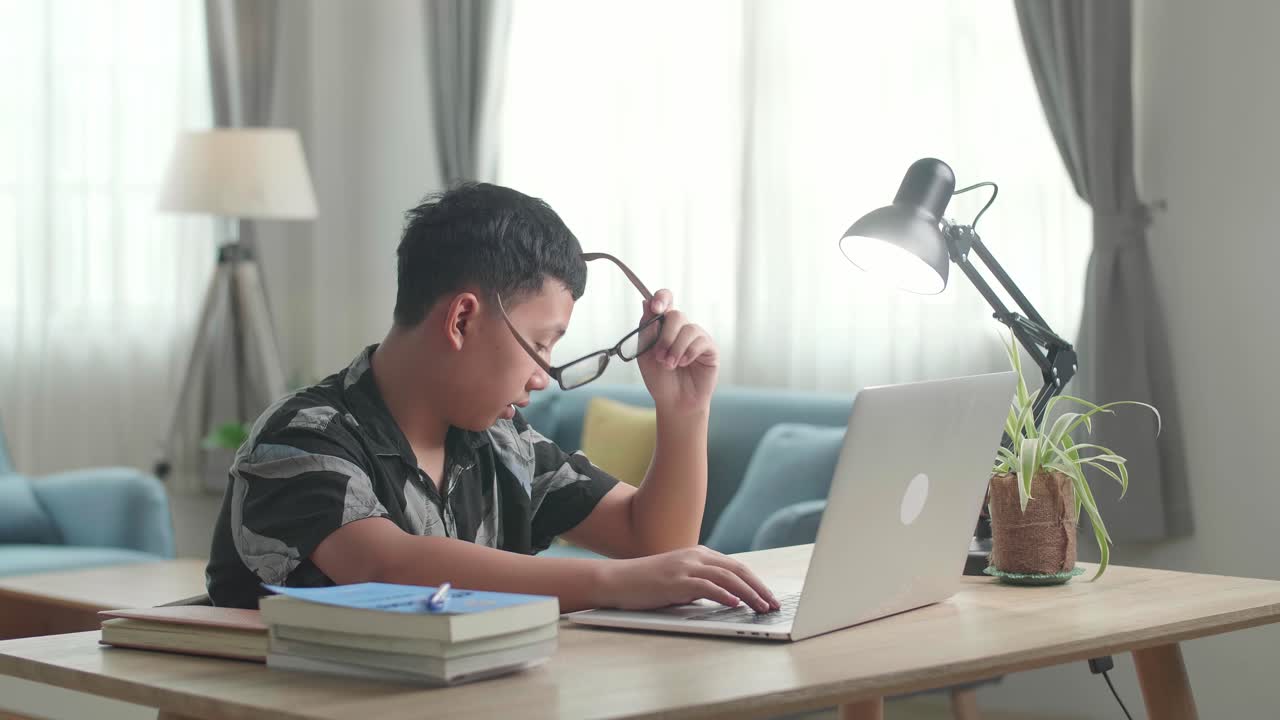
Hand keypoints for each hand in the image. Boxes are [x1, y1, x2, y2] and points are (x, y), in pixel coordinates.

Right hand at [596, 546, 779, 612]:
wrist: (619, 580)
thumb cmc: (649, 583)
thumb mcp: (681, 580)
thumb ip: (702, 584)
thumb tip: (726, 597)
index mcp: (699, 555)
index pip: (736, 567)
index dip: (756, 582)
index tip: (769, 597)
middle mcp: (696, 557)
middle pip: (737, 570)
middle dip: (759, 588)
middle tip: (773, 604)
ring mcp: (686, 567)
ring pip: (727, 577)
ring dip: (748, 593)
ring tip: (762, 607)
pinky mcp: (676, 581)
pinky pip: (705, 586)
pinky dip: (723, 594)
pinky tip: (735, 604)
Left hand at [636, 290, 718, 415]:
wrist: (673, 401)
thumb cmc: (659, 378)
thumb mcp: (645, 353)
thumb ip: (646, 329)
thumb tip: (646, 302)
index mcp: (664, 325)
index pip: (666, 300)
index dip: (661, 298)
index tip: (655, 308)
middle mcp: (682, 328)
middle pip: (676, 315)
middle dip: (665, 337)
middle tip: (659, 357)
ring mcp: (697, 337)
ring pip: (688, 329)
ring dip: (676, 349)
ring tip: (670, 365)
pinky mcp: (710, 349)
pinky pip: (700, 341)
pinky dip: (688, 353)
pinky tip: (684, 364)